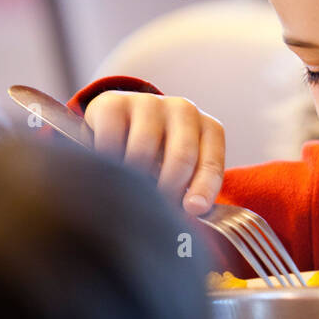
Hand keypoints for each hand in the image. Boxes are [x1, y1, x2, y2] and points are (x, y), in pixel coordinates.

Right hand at [82, 90, 224, 213]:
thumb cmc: (159, 154)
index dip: (203, 189)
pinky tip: (107, 168)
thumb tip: (190, 216)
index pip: (211, 163)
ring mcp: (149, 103)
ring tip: (128, 187)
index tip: (191, 210)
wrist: (119, 120)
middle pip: (181, 156)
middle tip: (153, 205)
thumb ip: (190, 190)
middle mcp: (183, 110)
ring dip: (134, 177)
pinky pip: (110, 138)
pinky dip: (107, 160)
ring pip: (143, 149)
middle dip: (168, 188)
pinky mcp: (114, 103)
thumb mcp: (181, 169)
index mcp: (208, 128)